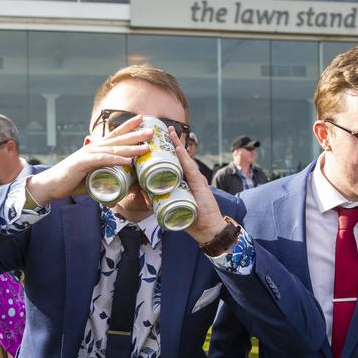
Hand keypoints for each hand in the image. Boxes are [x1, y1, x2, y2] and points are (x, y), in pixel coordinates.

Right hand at [26, 115, 150, 204]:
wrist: (51, 185)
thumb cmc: (72, 181)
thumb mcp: (93, 177)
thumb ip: (106, 178)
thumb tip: (122, 186)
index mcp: (96, 148)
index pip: (115, 135)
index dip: (128, 126)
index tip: (142, 119)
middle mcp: (93, 147)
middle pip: (118, 139)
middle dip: (136, 134)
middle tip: (152, 130)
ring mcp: (88, 154)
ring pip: (114, 149)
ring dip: (131, 147)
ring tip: (146, 146)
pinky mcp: (83, 163)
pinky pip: (103, 160)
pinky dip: (116, 159)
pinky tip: (127, 160)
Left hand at [169, 126, 226, 243]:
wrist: (210, 229)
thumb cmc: (193, 220)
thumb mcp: (175, 207)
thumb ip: (164, 199)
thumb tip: (147, 195)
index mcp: (186, 181)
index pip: (176, 162)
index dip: (169, 150)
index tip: (160, 138)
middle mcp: (192, 177)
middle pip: (180, 157)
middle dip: (172, 142)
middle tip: (163, 129)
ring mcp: (196, 180)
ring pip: (184, 159)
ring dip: (176, 144)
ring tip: (169, 131)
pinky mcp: (199, 185)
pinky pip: (189, 168)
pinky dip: (183, 158)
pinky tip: (177, 148)